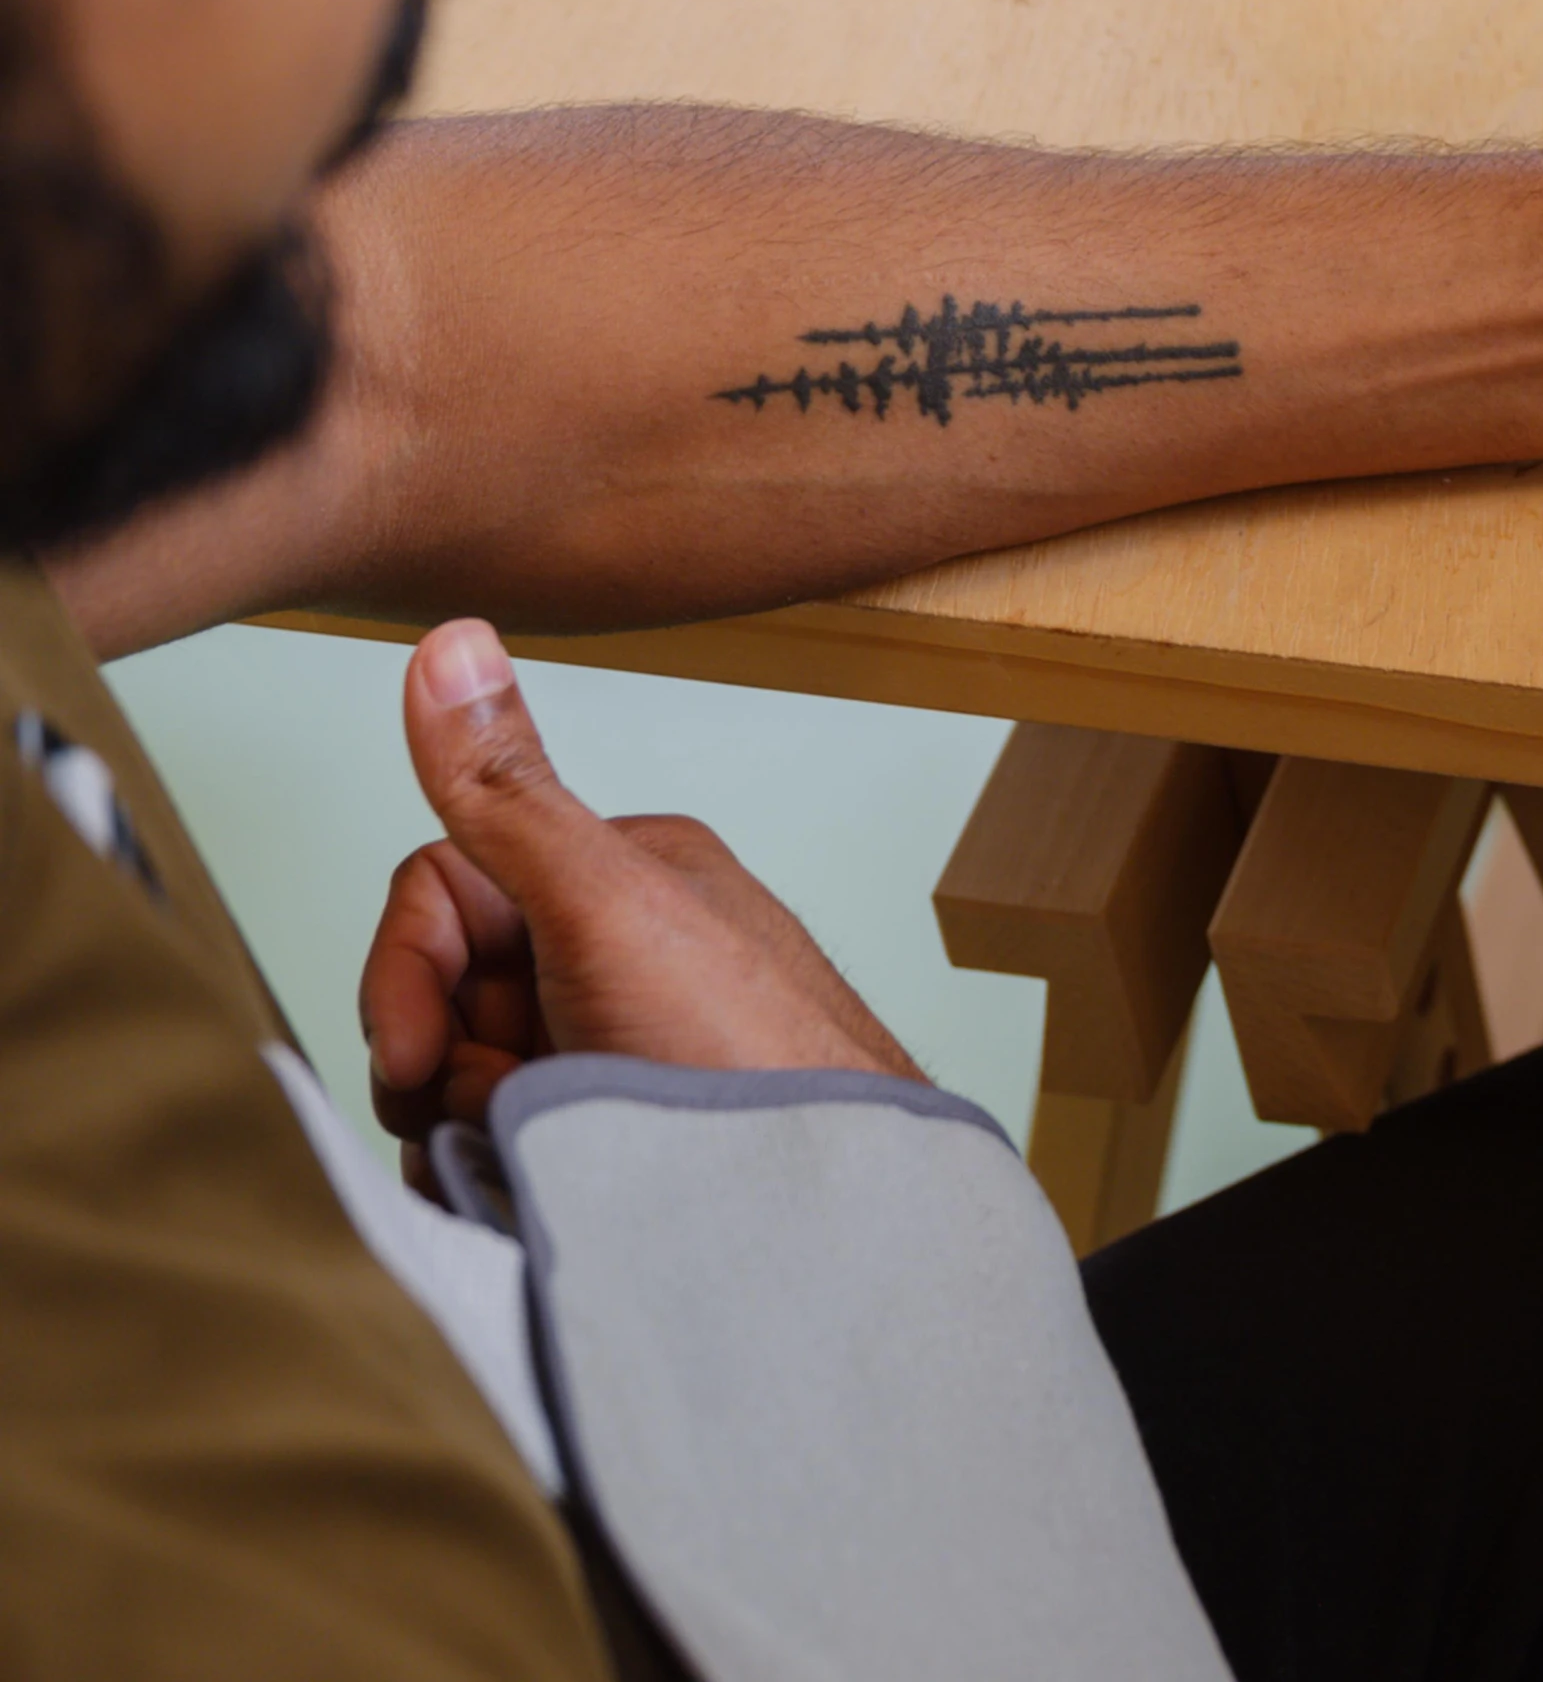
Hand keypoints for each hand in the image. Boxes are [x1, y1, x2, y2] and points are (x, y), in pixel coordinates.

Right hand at [357, 622, 916, 1154]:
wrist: (828, 1213)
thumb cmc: (747, 1053)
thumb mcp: (607, 908)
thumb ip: (508, 792)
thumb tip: (451, 639)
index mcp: (621, 874)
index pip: (438, 892)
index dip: (403, 977)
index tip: (420, 1052)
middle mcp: (617, 951)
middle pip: (437, 991)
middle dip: (435, 1063)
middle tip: (492, 1111)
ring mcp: (616, 1045)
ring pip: (457, 1076)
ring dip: (466, 1126)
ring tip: (543, 1155)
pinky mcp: (619, 1131)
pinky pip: (501, 1145)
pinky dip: (498, 1173)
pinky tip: (545, 1191)